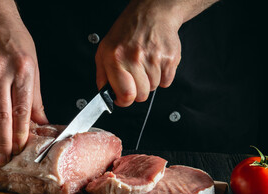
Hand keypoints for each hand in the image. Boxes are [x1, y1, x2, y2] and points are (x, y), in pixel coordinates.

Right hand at [0, 0, 47, 165]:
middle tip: (3, 159)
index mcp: (23, 71)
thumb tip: (42, 123)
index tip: (20, 149)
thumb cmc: (17, 44)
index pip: (22, 109)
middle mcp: (1, 73)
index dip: (20, 133)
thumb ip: (36, 99)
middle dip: (2, 141)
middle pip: (1, 115)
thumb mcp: (34, 68)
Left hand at [95, 0, 216, 106]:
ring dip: (149, 81)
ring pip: (154, 88)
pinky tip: (155, 63)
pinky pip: (167, 82)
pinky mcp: (170, 58)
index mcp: (116, 58)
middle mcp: (135, 58)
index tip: (123, 98)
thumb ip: (102, 75)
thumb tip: (105, 94)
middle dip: (137, 91)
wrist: (151, 13)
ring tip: (145, 65)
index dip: (124, 101)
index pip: (125, 95)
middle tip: (135, 78)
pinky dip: (162, 77)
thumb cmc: (127, 31)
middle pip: (141, 96)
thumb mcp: (104, 50)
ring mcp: (154, 58)